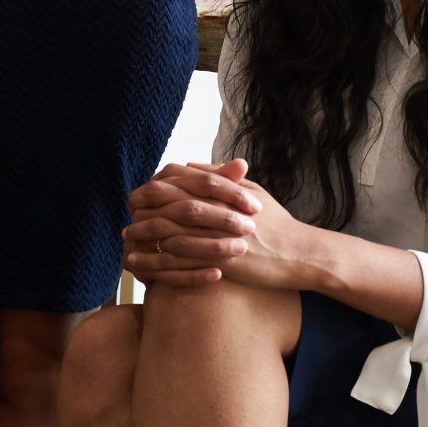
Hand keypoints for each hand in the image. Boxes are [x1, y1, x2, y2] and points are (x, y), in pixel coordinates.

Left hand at [123, 159, 309, 291]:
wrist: (299, 253)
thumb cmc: (276, 222)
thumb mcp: (251, 191)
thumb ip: (220, 177)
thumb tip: (189, 164)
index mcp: (223, 187)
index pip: (180, 178)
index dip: (156, 184)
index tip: (141, 193)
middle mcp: (217, 206)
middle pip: (169, 200)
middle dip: (144, 206)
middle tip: (128, 213)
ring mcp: (218, 231)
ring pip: (170, 227)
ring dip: (146, 232)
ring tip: (128, 238)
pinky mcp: (221, 257)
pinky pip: (182, 256)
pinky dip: (159, 257)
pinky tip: (145, 262)